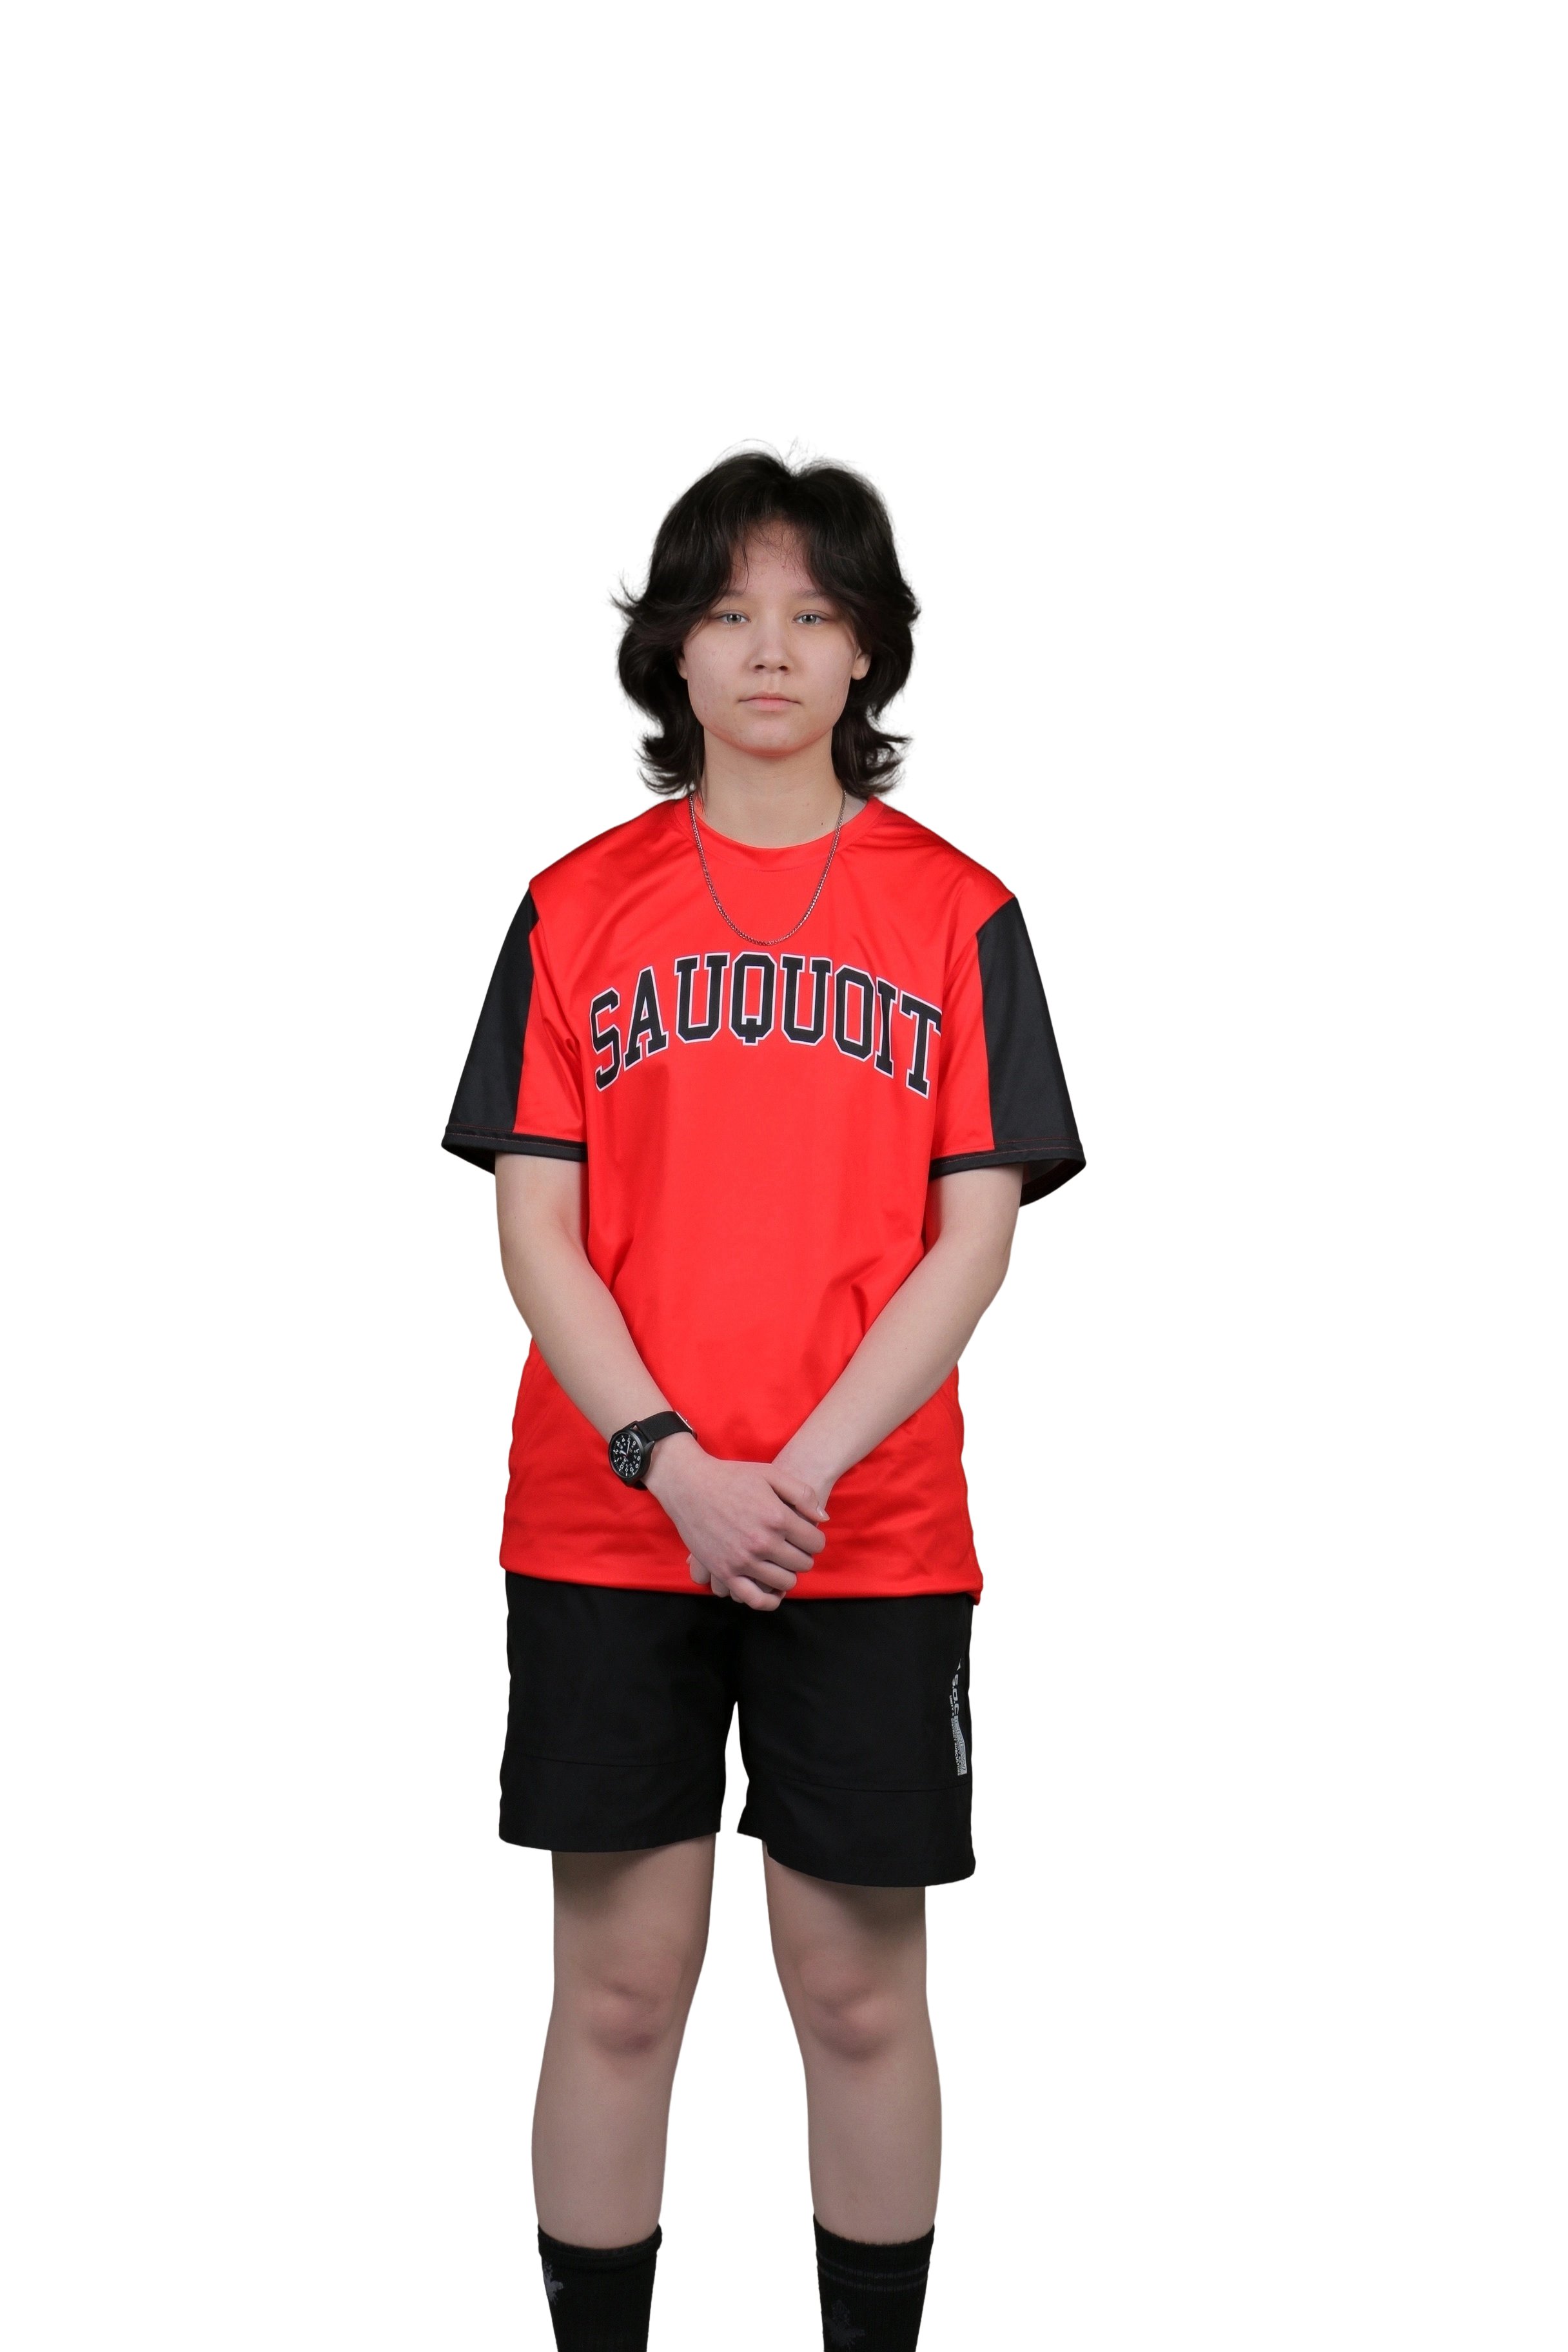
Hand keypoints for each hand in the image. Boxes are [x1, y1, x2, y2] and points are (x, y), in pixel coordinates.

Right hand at [644, 1438, 827, 1609]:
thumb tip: (823, 1519)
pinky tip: (772, 1589)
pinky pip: (755, 1599)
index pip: (815, 1542)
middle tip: (793, 1547)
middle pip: (802, 1563)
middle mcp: (762, 1542)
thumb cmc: (731, 1477)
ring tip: (781, 1562)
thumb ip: (803, 1494)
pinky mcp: (725, 1572)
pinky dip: (770, 1599)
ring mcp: (743, 1560)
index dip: (815, 1539)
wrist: (689, 1485)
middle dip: (803, 1555)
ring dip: (789, 1574)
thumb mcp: (771, 1474)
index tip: (807, 1535)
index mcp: (777, 1517)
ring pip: (784, 1582)